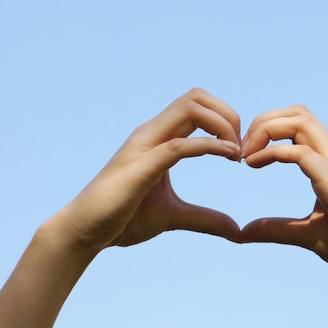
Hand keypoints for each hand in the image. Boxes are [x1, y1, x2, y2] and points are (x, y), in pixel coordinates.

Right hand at [50, 88, 241, 254]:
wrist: (86, 231)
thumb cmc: (124, 218)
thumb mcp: (175, 216)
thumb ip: (205, 218)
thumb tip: (235, 231)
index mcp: (159, 138)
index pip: (197, 106)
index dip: (226, 120)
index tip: (239, 152)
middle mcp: (151, 133)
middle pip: (197, 96)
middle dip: (228, 115)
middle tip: (241, 148)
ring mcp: (144, 146)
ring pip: (190, 109)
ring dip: (222, 125)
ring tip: (235, 153)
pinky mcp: (141, 166)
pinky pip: (178, 145)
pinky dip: (208, 146)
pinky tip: (228, 157)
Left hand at [240, 105, 327, 280]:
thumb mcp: (304, 233)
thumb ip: (275, 229)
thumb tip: (243, 232)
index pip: (298, 123)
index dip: (267, 130)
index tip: (245, 156)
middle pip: (297, 113)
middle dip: (262, 122)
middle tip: (240, 151)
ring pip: (300, 120)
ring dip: (266, 129)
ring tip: (246, 155)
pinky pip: (301, 152)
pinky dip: (273, 152)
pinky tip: (254, 165)